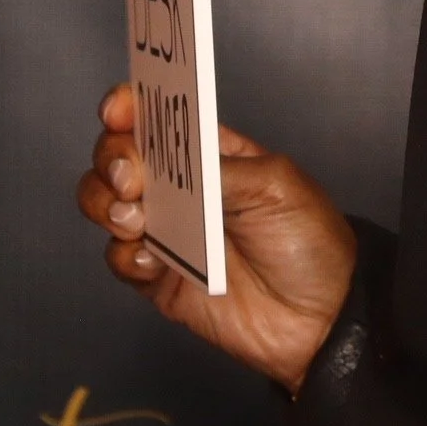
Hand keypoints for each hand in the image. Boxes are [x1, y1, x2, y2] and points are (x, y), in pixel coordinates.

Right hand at [78, 83, 355, 394]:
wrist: (320, 318)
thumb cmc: (311, 240)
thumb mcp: (275, 186)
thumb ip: (218, 170)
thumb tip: (168, 163)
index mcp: (211, 153)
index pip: (159, 117)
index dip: (130, 107)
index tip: (117, 112)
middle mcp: (182, 188)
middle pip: (120, 157)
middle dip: (113, 158)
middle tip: (130, 178)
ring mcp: (168, 232)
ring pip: (107, 204)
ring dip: (105, 204)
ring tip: (135, 220)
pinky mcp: (160, 278)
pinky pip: (119, 261)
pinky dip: (123, 256)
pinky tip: (150, 261)